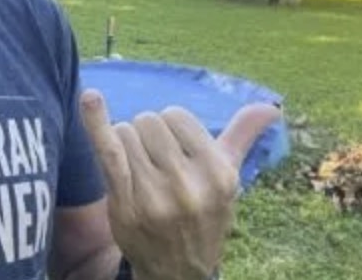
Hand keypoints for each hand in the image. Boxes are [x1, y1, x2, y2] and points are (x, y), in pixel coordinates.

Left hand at [80, 89, 280, 279]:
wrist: (177, 271)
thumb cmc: (203, 212)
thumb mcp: (227, 177)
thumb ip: (243, 136)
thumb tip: (272, 107)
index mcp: (219, 174)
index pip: (177, 116)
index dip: (170, 126)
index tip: (175, 148)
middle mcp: (190, 186)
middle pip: (148, 121)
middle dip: (146, 134)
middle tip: (154, 162)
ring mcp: (156, 197)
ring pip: (125, 133)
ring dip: (125, 144)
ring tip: (139, 171)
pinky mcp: (125, 205)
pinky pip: (108, 152)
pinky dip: (96, 123)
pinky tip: (89, 99)